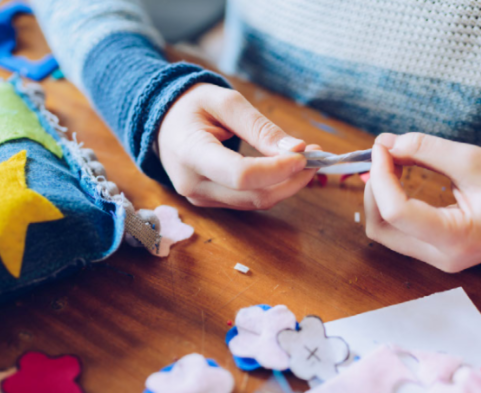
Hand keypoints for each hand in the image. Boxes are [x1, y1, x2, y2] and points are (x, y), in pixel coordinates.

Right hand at [158, 83, 318, 209]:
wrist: (164, 123)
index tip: (305, 154)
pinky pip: (248, 200)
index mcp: (190, 153)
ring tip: (305, 158)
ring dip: (286, 185)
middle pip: (253, 195)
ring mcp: (200, 197)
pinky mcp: (210, 201)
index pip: (240, 175)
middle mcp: (192, 184)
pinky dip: (272, 186)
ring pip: (255, 202)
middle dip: (291, 179)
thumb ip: (260, 127)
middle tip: (316, 155)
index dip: (278, 169)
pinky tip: (284, 169)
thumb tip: (296, 150)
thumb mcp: (226, 103)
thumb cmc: (192, 106)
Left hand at [365, 132, 480, 272]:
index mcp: (456, 239)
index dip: (381, 175)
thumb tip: (387, 143)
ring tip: (392, 164)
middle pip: (380, 227)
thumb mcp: (475, 163)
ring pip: (382, 230)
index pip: (396, 212)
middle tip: (385, 155)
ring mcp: (435, 258)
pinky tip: (398, 178)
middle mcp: (441, 257)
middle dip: (375, 188)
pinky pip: (395, 229)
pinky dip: (389, 201)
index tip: (381, 147)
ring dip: (379, 195)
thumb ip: (428, 151)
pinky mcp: (432, 250)